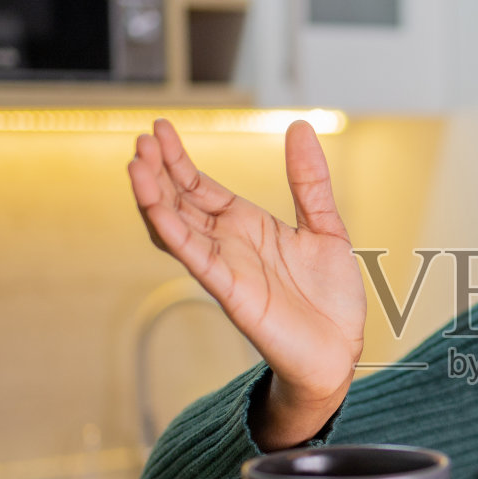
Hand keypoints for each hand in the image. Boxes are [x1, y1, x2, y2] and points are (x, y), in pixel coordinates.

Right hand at [128, 118, 365, 446]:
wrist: (340, 351)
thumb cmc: (330, 299)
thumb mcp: (326, 226)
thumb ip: (309, 180)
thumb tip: (298, 127)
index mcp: (248, 225)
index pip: (199, 186)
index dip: (178, 159)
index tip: (160, 128)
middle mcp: (229, 244)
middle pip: (180, 201)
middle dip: (158, 171)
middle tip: (142, 139)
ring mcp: (226, 268)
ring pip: (177, 228)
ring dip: (154, 198)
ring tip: (137, 165)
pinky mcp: (231, 292)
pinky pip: (196, 259)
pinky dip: (174, 234)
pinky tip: (156, 210)